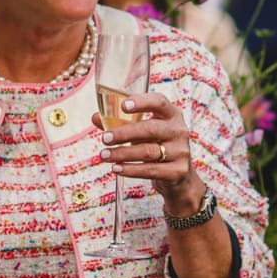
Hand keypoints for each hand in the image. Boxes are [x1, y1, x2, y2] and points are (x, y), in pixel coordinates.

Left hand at [94, 91, 199, 210]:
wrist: (179, 175)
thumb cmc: (157, 145)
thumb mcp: (143, 131)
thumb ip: (121, 123)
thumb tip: (96, 117)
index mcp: (171, 114)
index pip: (159, 102)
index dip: (142, 102)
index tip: (123, 105)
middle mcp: (179, 130)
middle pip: (150, 129)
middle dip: (124, 133)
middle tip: (105, 138)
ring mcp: (181, 151)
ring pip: (148, 151)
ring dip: (122, 153)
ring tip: (104, 155)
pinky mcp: (178, 171)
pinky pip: (151, 170)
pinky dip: (131, 170)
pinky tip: (117, 168)